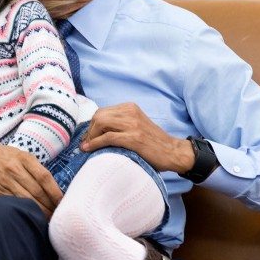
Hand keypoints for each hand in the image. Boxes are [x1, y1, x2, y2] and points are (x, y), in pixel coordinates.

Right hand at [0, 145, 62, 214]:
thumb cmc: (7, 157)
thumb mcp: (22, 156)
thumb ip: (36, 168)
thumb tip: (54, 188)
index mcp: (25, 158)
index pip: (44, 177)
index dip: (54, 191)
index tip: (62, 201)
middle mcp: (15, 169)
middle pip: (37, 191)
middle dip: (49, 204)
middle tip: (57, 213)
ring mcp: (6, 180)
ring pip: (26, 199)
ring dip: (39, 210)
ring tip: (48, 217)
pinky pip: (15, 202)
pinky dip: (25, 210)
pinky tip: (32, 215)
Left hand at [80, 103, 194, 173]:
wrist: (173, 152)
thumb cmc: (153, 143)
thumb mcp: (136, 126)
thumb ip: (121, 124)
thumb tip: (97, 132)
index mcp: (130, 108)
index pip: (102, 112)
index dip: (92, 125)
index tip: (88, 137)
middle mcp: (130, 112)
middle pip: (99, 116)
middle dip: (89, 131)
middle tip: (87, 143)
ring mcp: (132, 124)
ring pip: (101, 123)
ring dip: (91, 136)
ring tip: (88, 147)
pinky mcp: (133, 138)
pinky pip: (108, 137)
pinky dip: (95, 143)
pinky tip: (89, 149)